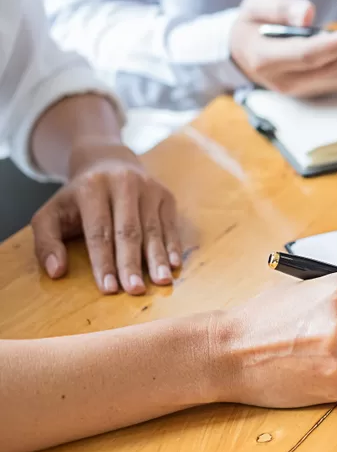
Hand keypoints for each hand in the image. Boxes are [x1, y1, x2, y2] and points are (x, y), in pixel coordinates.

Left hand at [31, 140, 181, 295]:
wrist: (108, 162)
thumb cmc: (78, 199)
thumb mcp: (51, 214)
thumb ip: (46, 242)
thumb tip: (56, 271)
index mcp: (91, 188)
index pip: (98, 231)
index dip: (103, 261)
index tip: (108, 289)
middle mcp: (123, 183)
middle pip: (128, 230)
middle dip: (132, 263)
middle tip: (135, 289)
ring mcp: (148, 188)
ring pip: (153, 229)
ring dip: (158, 258)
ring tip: (162, 281)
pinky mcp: (165, 194)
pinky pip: (170, 224)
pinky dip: (173, 245)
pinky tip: (175, 264)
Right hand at [230, 0, 336, 97]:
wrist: (244, 51)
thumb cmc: (253, 22)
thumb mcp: (256, 4)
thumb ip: (280, 7)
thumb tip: (308, 15)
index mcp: (265, 59)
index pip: (307, 56)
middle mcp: (285, 82)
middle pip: (333, 71)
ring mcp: (303, 91)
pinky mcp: (317, 91)